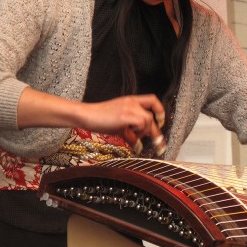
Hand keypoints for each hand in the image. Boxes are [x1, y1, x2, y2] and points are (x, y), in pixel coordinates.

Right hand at [17, 88, 166, 155]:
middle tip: (159, 144)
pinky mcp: (124, 116)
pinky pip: (140, 124)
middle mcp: (132, 102)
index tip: (160, 122)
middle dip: (156, 132)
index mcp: (131, 101)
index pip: (152, 100)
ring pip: (147, 120)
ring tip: (133, 138)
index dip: (159, 110)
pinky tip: (131, 139)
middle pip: (151, 115)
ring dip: (143, 133)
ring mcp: (128, 108)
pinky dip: (137, 134)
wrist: (86, 115)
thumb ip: (131, 130)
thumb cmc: (100, 119)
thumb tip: (138, 146)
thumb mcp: (119, 124)